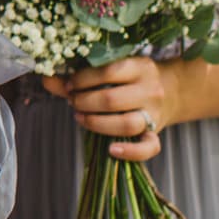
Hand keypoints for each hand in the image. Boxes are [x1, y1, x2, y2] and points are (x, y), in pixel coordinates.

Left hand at [43, 55, 182, 160]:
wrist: (172, 90)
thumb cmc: (131, 79)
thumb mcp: (112, 70)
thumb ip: (79, 77)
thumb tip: (46, 79)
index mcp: (139, 67)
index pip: (109, 71)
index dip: (83, 79)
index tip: (69, 85)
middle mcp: (150, 90)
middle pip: (113, 100)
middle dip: (84, 102)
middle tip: (72, 102)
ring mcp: (155, 113)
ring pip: (127, 124)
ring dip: (97, 123)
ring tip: (80, 117)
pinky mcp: (157, 133)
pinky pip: (149, 148)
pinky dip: (130, 152)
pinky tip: (111, 149)